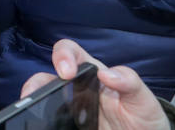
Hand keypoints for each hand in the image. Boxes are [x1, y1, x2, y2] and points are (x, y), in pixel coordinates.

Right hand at [20, 39, 170, 129]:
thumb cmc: (145, 116)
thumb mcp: (143, 98)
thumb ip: (130, 82)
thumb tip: (106, 73)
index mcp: (92, 74)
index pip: (70, 52)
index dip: (62, 55)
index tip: (66, 72)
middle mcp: (76, 90)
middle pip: (46, 78)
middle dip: (35, 84)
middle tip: (33, 97)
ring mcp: (70, 111)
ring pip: (42, 101)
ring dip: (32, 103)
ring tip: (30, 113)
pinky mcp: (68, 126)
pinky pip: (51, 122)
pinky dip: (42, 122)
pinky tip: (42, 126)